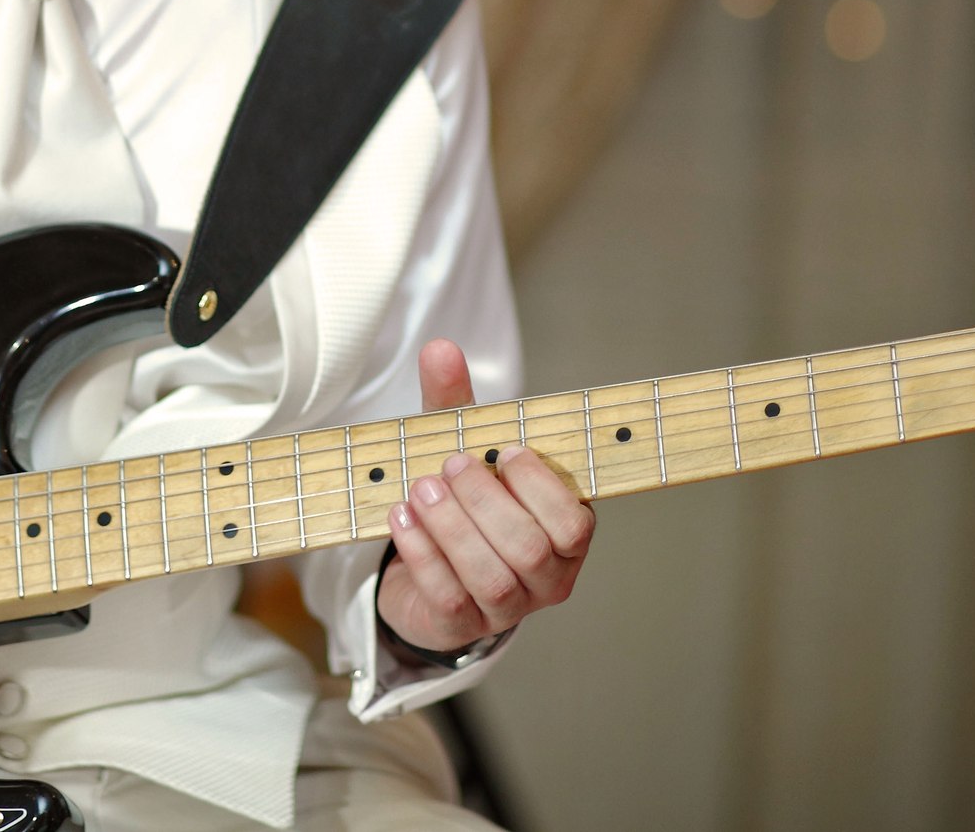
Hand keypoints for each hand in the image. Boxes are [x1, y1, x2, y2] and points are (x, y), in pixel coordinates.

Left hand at [374, 339, 592, 658]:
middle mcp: (547, 578)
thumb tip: (439, 348)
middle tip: (450, 466)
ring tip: (421, 490)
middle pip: (529, 549)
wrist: (424, 564)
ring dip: (452, 529)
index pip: (574, 522)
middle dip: (486, 503)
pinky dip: (422, 555)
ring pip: (491, 578)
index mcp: (566, 534)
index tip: (507, 451)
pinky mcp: (462, 627)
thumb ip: (456, 402)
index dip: (540, 487)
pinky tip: (400, 519)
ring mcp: (507, 609)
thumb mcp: (462, 446)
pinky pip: (448, 598)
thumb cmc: (460, 499)